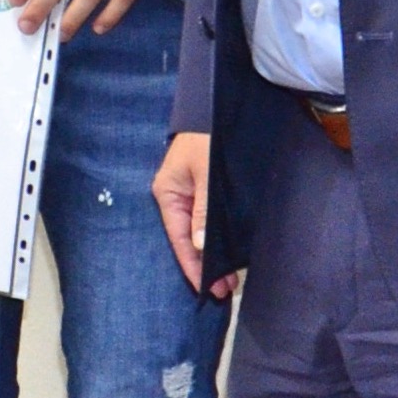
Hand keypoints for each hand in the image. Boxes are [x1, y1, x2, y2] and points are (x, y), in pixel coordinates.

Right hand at [154, 130, 238, 299]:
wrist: (217, 108)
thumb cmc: (208, 137)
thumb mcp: (207, 173)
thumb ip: (204, 211)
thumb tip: (200, 246)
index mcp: (167, 194)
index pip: (179, 239)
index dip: (193, 265)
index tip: (208, 288)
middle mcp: (176, 198)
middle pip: (187, 240)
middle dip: (206, 266)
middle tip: (226, 289)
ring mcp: (189, 195)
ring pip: (199, 233)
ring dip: (213, 255)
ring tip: (229, 278)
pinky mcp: (203, 191)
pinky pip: (207, 222)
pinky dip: (217, 239)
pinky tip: (228, 253)